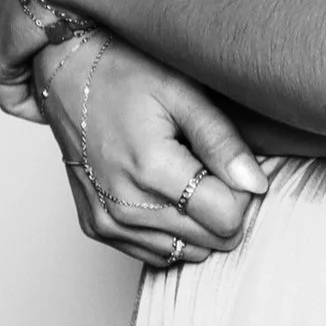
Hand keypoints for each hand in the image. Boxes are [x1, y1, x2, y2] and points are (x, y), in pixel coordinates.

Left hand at [0, 0, 130, 119]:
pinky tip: (51, 107)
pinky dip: (25, 98)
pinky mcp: (2, 47)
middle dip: (30, 41)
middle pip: (10, 17)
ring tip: (59, 92)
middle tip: (63, 64)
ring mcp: (4, 16)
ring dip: (30, 73)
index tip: (72, 30)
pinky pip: (7, 84)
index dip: (49, 12)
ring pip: (6, 54)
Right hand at [39, 32, 270, 268]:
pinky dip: (172, 229)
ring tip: (185, 173)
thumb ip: (221, 141)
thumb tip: (256, 184)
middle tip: (210, 162)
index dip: (242, 191)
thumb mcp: (183, 92)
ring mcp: (107, 223)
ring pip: (186, 253)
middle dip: (224, 206)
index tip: (233, 161)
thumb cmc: (126, 73)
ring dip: (198, 220)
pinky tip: (166, 190)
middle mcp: (124, 208)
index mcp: (150, 170)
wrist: (68, 75)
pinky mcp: (97, 229)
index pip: (226, 218)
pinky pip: (155, 253)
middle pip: (210, 240)